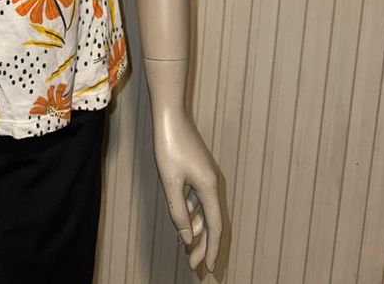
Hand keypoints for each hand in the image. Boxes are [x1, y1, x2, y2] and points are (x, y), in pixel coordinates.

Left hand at [152, 107, 221, 273]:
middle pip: (212, 221)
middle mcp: (212, 182)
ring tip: (187, 248)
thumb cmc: (169, 146)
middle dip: (204, 244)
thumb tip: (188, 238)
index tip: (209, 269)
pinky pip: (199, 198)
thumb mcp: (170, 183)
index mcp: (209, 187)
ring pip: (205, 210)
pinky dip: (193, 212)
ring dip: (197, 229)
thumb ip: (179, 212)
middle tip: (193, 265)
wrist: (170, 114)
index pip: (215, 226)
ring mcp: (206, 175)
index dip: (212, 249)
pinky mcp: (198, 168)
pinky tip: (184, 220)